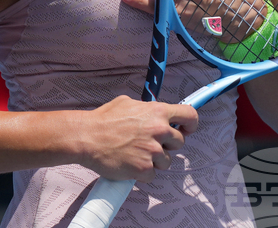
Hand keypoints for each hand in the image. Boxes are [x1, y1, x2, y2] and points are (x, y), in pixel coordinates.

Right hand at [79, 95, 197, 181]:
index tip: (186, 130)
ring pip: (166, 161)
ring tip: (137, 155)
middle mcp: (159, 131)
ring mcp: (153, 151)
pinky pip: (153, 175)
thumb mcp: (128, 103)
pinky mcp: (144, 168)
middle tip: (151, 144)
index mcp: (158, 112)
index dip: (190, 125)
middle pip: (179, 142)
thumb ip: (147, 108)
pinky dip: (143, 173)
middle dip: (167, 145)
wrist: (87, 137)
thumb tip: (155, 112)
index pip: (190, 116)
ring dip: (155, 160)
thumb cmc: (103, 119)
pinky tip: (131, 165)